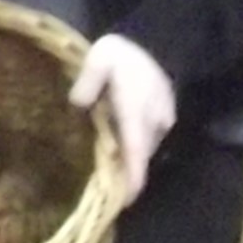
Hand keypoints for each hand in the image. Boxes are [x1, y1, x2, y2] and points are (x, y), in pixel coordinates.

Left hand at [70, 33, 176, 202]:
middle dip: (126, 175)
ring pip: (143, 149)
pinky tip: (116, 152)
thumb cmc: (122, 53)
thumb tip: (78, 103)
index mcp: (136, 108)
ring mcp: (162, 121)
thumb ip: (88, 80)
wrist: (154, 43)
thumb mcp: (99, 57)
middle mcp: (153, 120)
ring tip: (109, 177)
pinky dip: (133, 150)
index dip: (132, 176)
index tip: (126, 199)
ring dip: (129, 162)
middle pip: (139, 155)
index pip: (136, 148)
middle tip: (104, 194)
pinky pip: (146, 141)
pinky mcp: (163, 120)